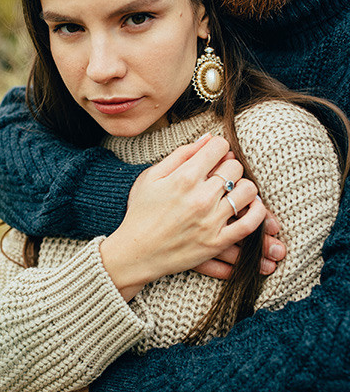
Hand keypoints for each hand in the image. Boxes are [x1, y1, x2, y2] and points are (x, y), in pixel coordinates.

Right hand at [100, 135, 267, 299]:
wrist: (134, 252)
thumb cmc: (140, 213)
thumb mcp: (151, 178)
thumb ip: (180, 155)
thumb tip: (209, 138)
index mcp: (183, 178)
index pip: (219, 147)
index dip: (218, 148)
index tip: (213, 156)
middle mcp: (200, 197)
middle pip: (236, 167)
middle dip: (229, 166)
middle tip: (220, 175)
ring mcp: (210, 221)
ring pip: (248, 191)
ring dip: (244, 187)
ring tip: (233, 192)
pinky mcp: (217, 242)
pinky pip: (250, 223)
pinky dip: (258, 212)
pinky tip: (251, 207)